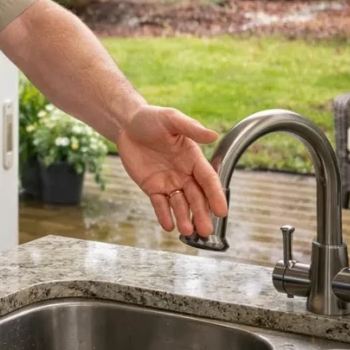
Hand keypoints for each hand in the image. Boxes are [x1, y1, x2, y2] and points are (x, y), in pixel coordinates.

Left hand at [115, 106, 226, 236]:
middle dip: (202, 213)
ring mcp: (168, 182)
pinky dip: (164, 215)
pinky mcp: (152, 187)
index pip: (208, 179)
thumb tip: (213, 135)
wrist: (127, 125)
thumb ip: (191, 128)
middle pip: (196, 197)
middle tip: (206, 230)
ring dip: (184, 217)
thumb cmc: (152, 118)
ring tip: (187, 230)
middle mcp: (184, 173)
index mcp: (193, 158)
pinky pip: (160, 204)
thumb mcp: (171, 119)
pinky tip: (168, 226)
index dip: (215, 195)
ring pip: (180, 204)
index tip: (222, 211)